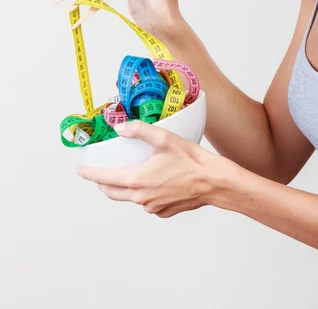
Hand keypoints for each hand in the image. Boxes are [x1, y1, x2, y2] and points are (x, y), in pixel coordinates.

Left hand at [76, 120, 221, 217]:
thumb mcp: (165, 139)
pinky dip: (146, 193)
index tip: (80, 171)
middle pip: (113, 192)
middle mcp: (142, 198)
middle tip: (99, 174)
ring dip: (128, 187)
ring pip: (132, 197)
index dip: (90, 174)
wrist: (214, 182)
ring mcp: (153, 207)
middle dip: (103, 183)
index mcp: (138, 180)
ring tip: (134, 173)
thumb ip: (140, 131)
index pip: (104, 179)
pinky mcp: (164, 212)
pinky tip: (157, 181)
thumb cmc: (191, 160)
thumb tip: (120, 128)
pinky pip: (148, 202)